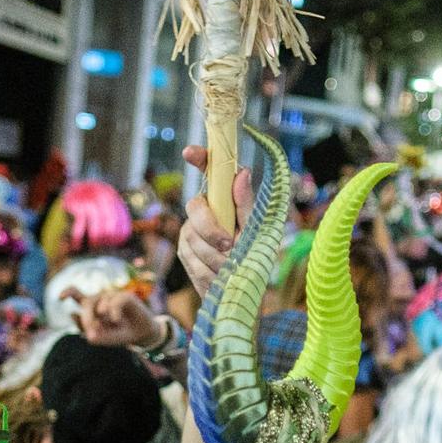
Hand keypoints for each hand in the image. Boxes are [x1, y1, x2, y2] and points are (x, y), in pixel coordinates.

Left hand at [64, 287, 162, 348]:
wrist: (142, 334)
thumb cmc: (121, 334)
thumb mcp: (106, 338)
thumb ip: (93, 334)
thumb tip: (75, 318)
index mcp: (92, 307)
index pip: (77, 296)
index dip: (68, 293)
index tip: (60, 297)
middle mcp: (101, 300)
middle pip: (87, 302)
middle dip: (86, 318)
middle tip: (91, 333)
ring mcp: (113, 297)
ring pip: (99, 301)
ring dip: (100, 315)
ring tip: (109, 325)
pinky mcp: (125, 296)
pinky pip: (115, 301)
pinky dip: (113, 311)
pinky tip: (115, 320)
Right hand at [175, 145, 253, 296]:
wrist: (244, 291)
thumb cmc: (253, 255)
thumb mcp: (256, 230)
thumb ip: (247, 205)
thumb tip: (243, 173)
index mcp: (221, 199)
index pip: (208, 172)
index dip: (199, 158)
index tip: (190, 152)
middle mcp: (201, 212)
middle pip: (195, 209)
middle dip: (211, 229)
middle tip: (230, 245)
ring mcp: (189, 232)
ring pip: (193, 240)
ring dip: (217, 258)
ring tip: (233, 269)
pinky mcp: (184, 254)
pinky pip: (193, 263)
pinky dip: (211, 273)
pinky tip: (222, 278)